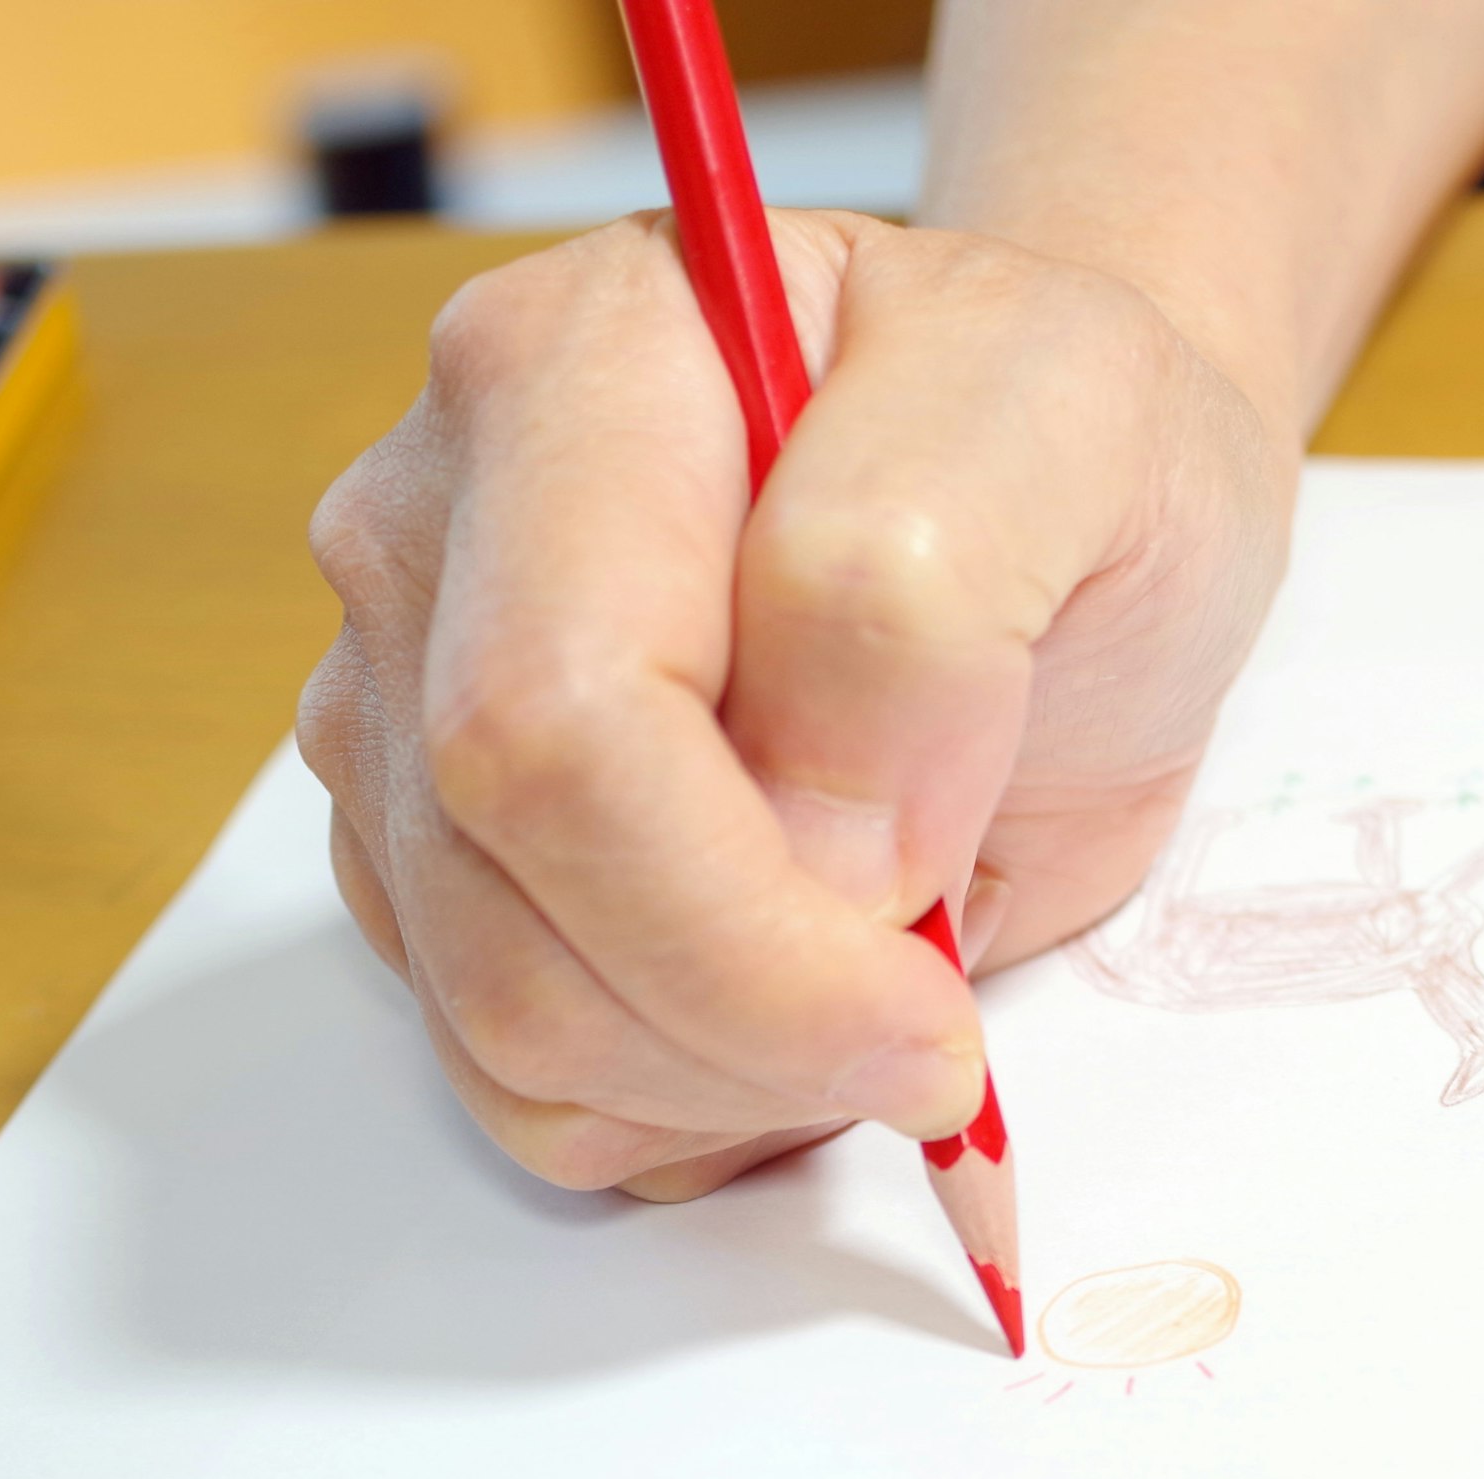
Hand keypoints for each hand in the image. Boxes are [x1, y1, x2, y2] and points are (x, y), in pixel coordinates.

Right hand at [299, 209, 1297, 1199]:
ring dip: (721, 1081)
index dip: (741, 926)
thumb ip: (913, 607)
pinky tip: (797, 1014)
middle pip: (503, 883)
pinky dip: (677, 1103)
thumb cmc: (1071, 450)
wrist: (1056, 501)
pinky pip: (505, 1069)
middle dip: (744, 1028)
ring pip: (493, 1012)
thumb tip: (811, 852)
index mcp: (570, 370)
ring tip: (883, 996)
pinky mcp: (424, 852)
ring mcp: (398, 703)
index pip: (558, 719)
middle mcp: (432, 531)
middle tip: (934, 1039)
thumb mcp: (1084, 434)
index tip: (931, 1008)